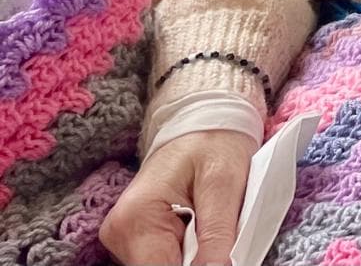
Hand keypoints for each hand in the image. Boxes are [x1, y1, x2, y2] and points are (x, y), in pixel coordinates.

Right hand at [101, 130, 254, 265]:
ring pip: (162, 265)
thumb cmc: (215, 144)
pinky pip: (162, 258)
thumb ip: (218, 234)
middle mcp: (120, 232)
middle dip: (195, 261)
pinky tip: (198, 230)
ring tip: (208, 225)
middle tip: (220, 239)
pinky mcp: (136, 238)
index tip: (219, 258)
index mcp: (136, 218)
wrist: (205, 123)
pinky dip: (185, 252)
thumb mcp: (224, 184)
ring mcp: (125, 237)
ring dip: (191, 257)